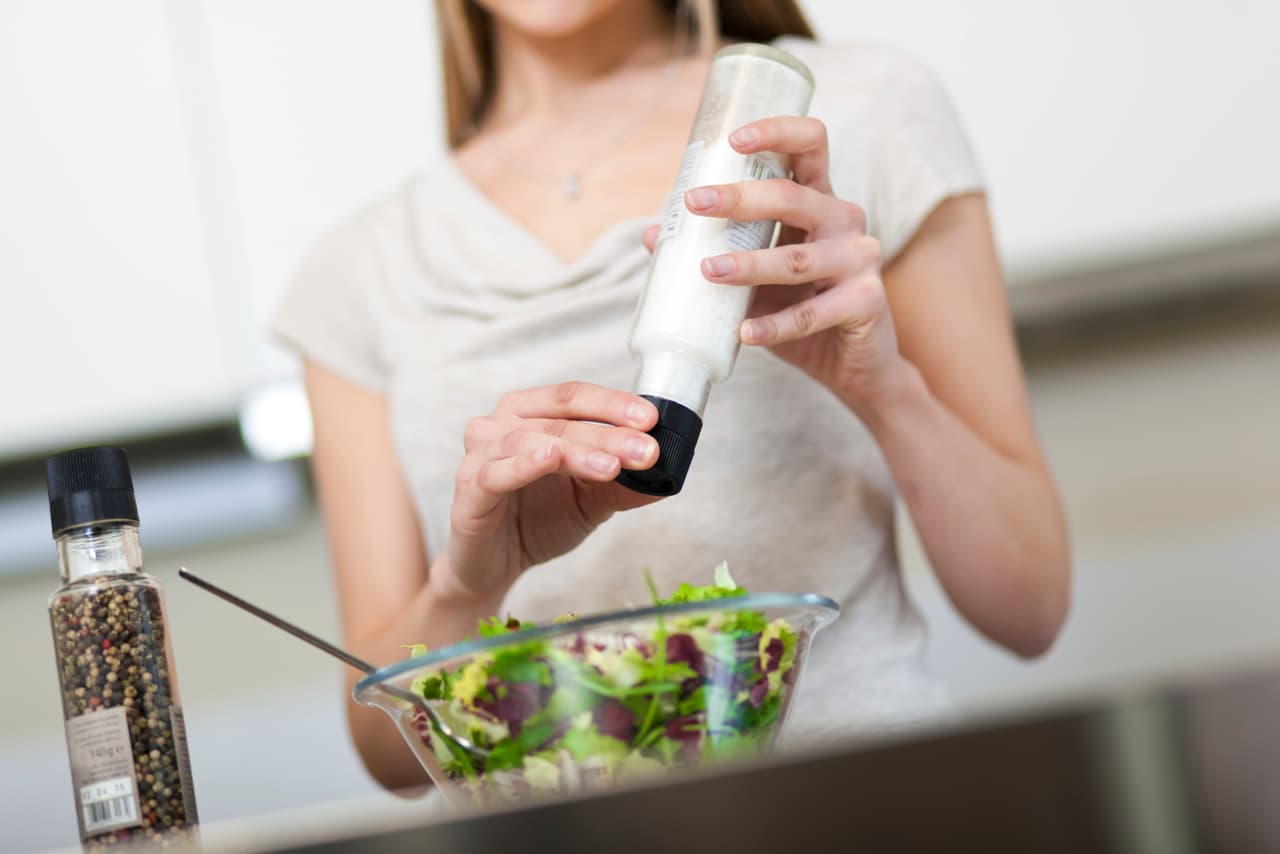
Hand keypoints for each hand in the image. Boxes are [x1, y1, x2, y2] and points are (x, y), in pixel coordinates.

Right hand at [437, 382, 661, 606]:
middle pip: (559, 418)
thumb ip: (624, 485)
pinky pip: (494, 473)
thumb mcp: (591, 500)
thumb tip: (669, 477)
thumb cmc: (538, 519)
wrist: (495, 567)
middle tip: (647, 450)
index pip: (574, 396)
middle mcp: (500, 425)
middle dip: (608, 433)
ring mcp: (479, 456)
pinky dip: (523, 464)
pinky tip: (549, 459)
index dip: (613, 404)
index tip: (652, 418)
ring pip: (531, 440)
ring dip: (577, 450)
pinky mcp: (468, 493)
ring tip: (613, 465)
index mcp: (529, 414)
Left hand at [643, 116, 909, 413]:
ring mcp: (860, 259)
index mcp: (819, 201)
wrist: (852, 364)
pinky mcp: (867, 302)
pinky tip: (744, 333)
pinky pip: (813, 313)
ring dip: (750, 264)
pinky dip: (775, 326)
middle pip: (794, 197)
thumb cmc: (800, 308)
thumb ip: (717, 251)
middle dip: (740, 198)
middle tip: (696, 204)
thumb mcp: (756, 277)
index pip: (810, 145)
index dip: (777, 132)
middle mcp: (844, 221)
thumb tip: (652, 236)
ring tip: (708, 270)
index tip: (733, 141)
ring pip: (798, 258)